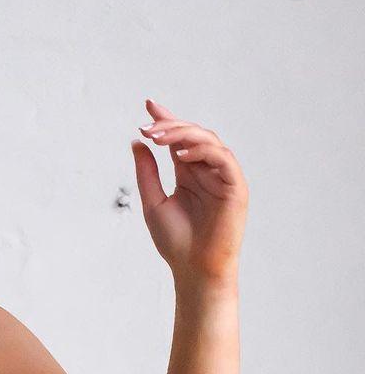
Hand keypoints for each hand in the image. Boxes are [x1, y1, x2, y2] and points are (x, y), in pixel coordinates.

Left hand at [132, 98, 247, 285]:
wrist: (193, 269)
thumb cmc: (175, 242)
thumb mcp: (153, 201)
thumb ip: (147, 172)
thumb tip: (138, 142)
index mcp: (189, 173)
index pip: (178, 140)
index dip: (167, 120)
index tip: (148, 105)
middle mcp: (207, 171)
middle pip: (193, 135)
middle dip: (171, 126)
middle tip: (149, 126)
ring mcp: (223, 177)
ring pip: (208, 141)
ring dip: (183, 135)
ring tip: (160, 137)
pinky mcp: (235, 186)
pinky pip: (222, 158)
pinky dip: (203, 150)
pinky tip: (182, 152)